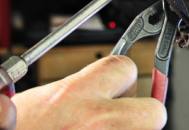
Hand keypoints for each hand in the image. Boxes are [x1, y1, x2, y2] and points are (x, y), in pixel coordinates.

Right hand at [12, 55, 165, 129]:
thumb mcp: (34, 102)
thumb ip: (74, 92)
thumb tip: (102, 87)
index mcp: (75, 95)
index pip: (126, 67)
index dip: (120, 77)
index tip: (117, 84)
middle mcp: (96, 121)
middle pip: (154, 110)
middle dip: (141, 113)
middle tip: (119, 118)